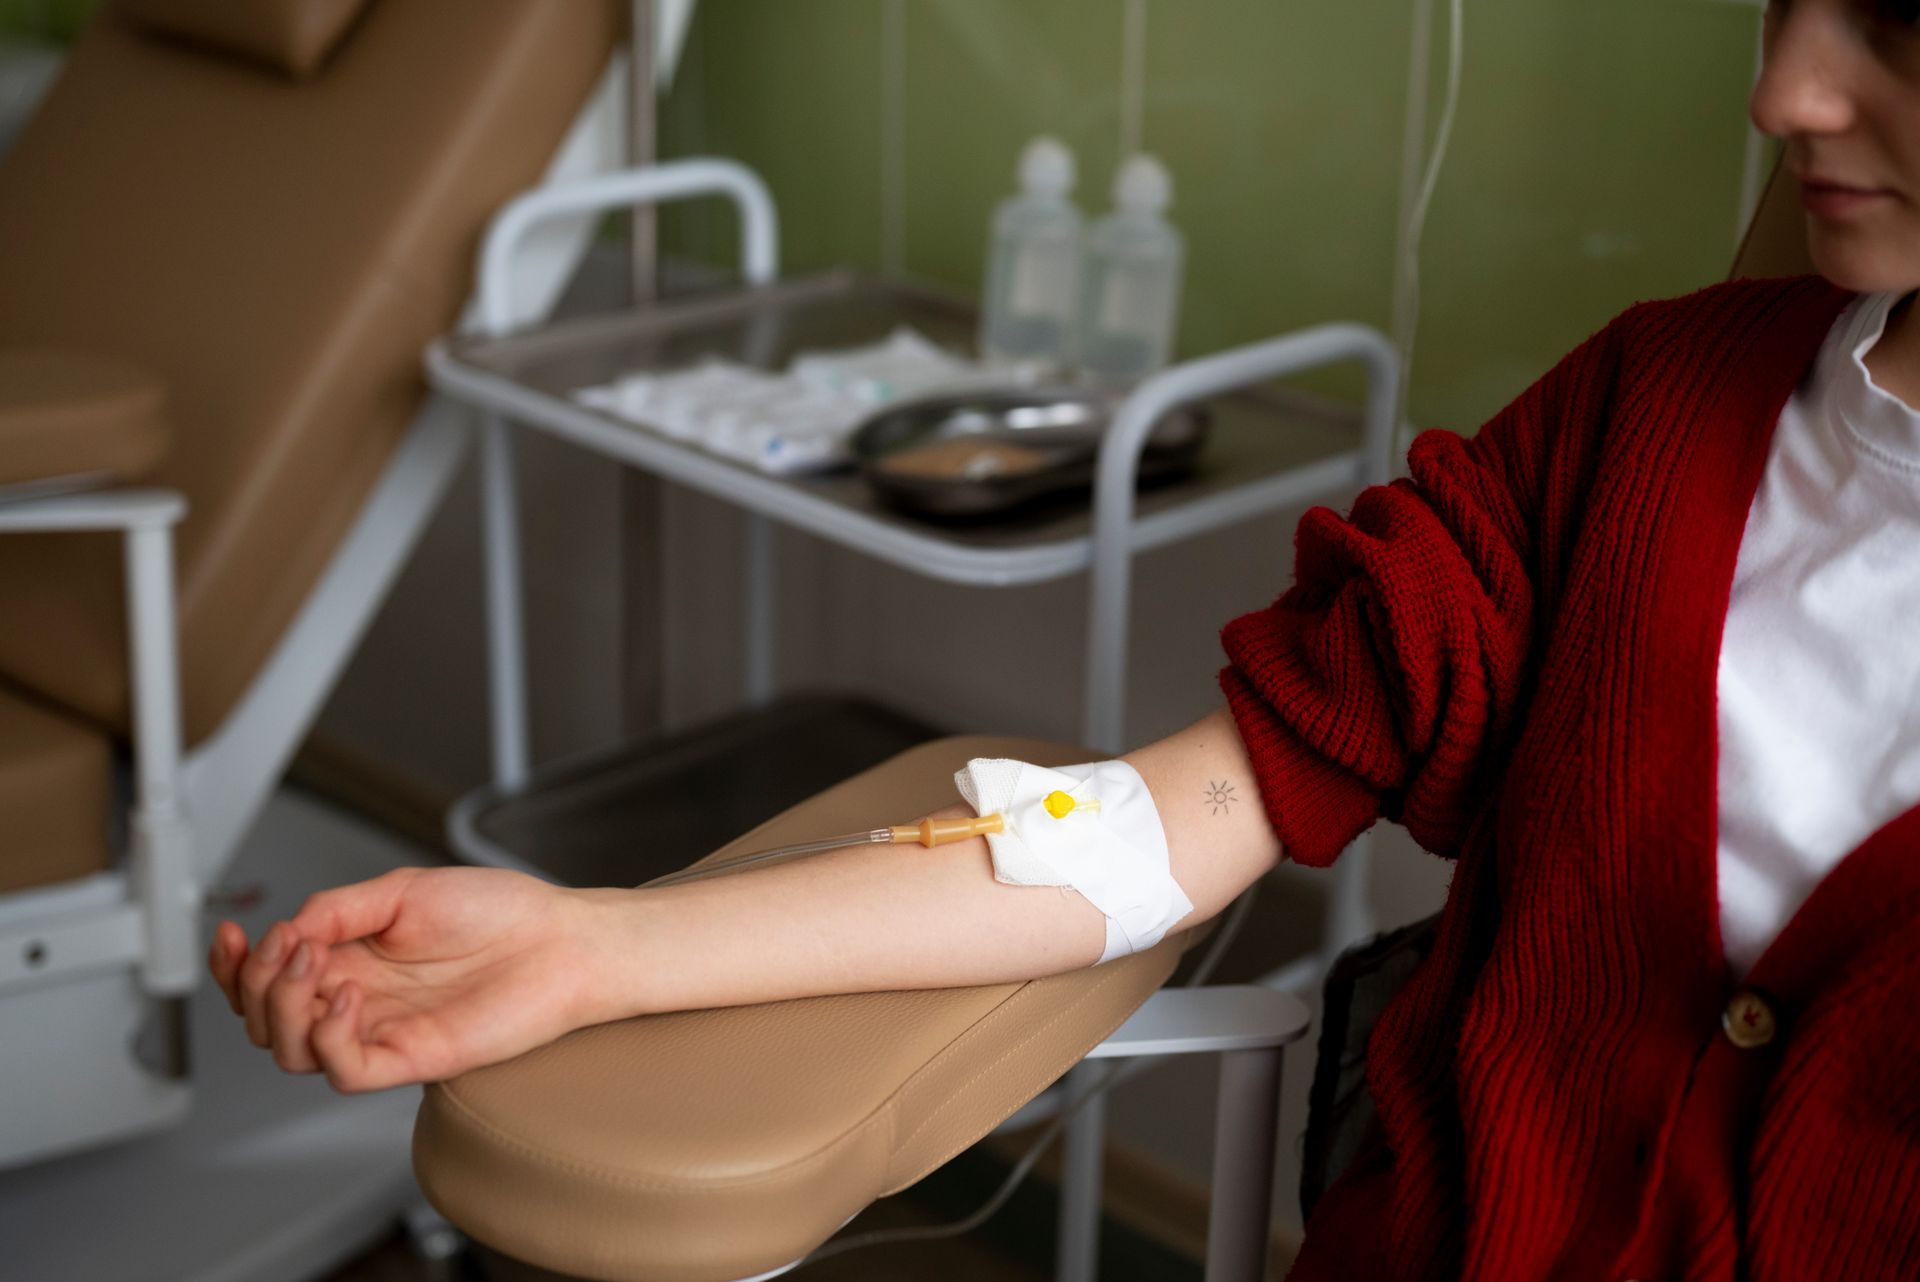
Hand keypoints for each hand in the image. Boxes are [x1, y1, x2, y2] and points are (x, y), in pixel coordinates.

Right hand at [209, 866, 618, 1092]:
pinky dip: (327, 1037)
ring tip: (315, 966)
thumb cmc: (500, 912)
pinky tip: (349, 997)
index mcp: (352, 958)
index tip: (229, 934)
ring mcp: (382, 1030)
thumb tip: (283, 931)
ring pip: (290, 1050)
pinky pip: (342, 1071)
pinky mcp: (410, 1058)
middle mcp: (359, 998)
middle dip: (254, 983)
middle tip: (289, 948)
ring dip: (282, 1007)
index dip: (234, 964)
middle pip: (265, 1019)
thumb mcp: (402, 890)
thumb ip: (335, 908)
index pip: (268, 978)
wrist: (562, 940)